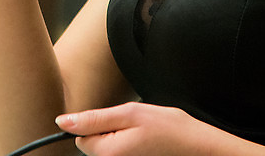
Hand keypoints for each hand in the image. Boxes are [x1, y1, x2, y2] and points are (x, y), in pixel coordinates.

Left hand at [55, 102, 264, 155]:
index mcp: (108, 154)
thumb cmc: (170, 128)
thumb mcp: (130, 113)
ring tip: (143, 133)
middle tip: (133, 125)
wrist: (201, 146)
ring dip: (120, 137)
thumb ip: (94, 118)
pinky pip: (122, 152)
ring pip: (109, 148)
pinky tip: (148, 141)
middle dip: (108, 131)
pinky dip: (131, 145)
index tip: (118, 120)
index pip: (80, 139)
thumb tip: (63, 121)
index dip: (96, 124)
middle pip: (94, 146)